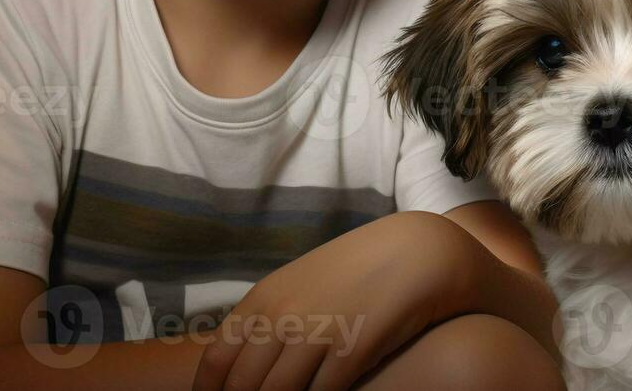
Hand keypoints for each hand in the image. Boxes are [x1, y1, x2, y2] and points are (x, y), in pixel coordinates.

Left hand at [190, 210, 473, 390]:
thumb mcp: (300, 286)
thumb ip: (269, 320)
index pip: (217, 359)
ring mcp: (317, 332)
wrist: (414, 254)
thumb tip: (239, 364)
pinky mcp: (352, 349)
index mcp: (265, 298)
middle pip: (243, 384)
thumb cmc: (355, 272)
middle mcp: (284, 315)